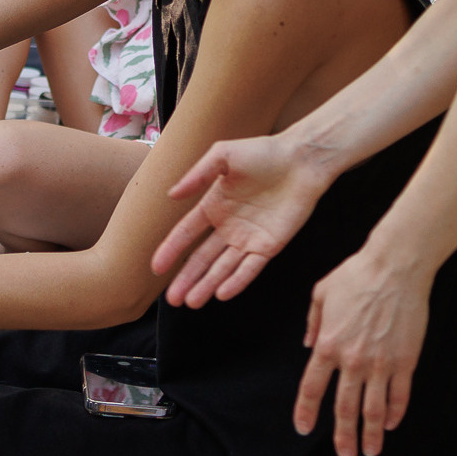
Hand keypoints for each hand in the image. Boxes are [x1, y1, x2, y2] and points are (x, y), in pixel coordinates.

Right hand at [150, 131, 333, 306]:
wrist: (301, 160)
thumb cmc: (263, 152)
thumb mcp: (223, 155)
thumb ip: (197, 175)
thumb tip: (171, 195)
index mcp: (213, 206)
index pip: (186, 234)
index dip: (170, 250)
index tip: (155, 268)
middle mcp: (228, 226)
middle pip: (202, 258)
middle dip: (187, 279)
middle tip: (173, 300)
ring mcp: (248, 238)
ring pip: (224, 268)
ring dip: (208, 285)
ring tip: (192, 303)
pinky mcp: (270, 245)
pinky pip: (250, 268)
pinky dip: (237, 281)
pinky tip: (222, 294)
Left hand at [294, 240, 433, 455]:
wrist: (396, 267)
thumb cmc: (356, 275)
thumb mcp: (320, 293)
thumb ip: (313, 322)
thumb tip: (308, 345)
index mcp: (328, 345)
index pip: (312, 388)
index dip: (306, 412)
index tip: (304, 429)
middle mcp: (352, 360)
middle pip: (344, 408)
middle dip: (343, 436)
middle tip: (345, 455)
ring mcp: (381, 363)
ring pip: (374, 410)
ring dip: (371, 434)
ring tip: (370, 451)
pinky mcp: (405, 361)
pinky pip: (400, 395)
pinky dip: (395, 413)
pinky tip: (392, 424)